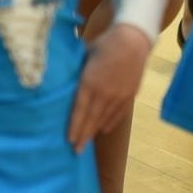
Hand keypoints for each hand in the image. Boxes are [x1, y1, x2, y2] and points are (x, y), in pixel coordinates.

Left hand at [68, 23, 150, 150]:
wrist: (133, 41)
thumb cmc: (104, 44)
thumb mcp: (84, 55)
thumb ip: (74, 70)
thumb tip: (59, 78)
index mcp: (90, 82)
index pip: (80, 110)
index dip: (74, 127)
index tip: (69, 141)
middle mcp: (105, 93)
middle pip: (92, 119)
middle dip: (83, 136)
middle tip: (76, 152)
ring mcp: (119, 96)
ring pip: (105, 119)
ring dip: (95, 132)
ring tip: (86, 144)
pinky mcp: (129, 96)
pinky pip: (118, 114)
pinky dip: (110, 123)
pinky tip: (103, 130)